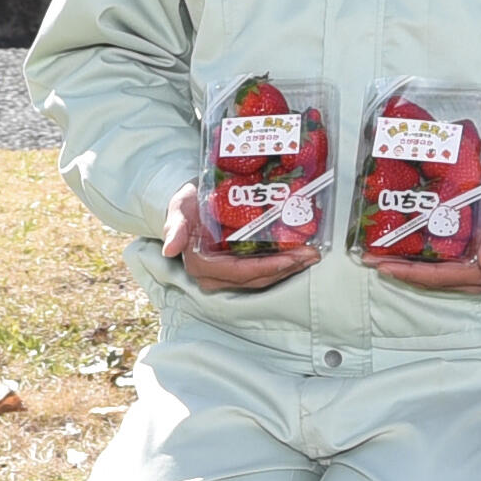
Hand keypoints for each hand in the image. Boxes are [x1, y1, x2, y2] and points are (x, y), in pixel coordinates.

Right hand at [159, 185, 319, 294]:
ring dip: (288, 269)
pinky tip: (300, 254)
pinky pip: (262, 272)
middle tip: (311, 255)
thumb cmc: (187, 204)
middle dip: (285, 268)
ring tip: (311, 255)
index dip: (267, 268)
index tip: (291, 258)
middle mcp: (213, 276)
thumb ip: (176, 227)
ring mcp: (226, 275)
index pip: (239, 272)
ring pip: (261, 278)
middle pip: (255, 278)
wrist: (192, 202)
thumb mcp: (179, 209)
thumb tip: (169, 248)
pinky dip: (282, 265)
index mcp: (199, 265)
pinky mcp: (237, 269)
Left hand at [366, 181, 480, 295]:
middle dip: (398, 272)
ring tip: (375, 259)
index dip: (410, 273)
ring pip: (426, 279)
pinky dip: (411, 266)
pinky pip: (431, 272)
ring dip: (401, 270)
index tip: (385, 265)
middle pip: (427, 281)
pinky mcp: (457, 269)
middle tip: (370, 260)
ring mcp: (463, 277)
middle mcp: (471, 280)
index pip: (438, 277)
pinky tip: (394, 257)